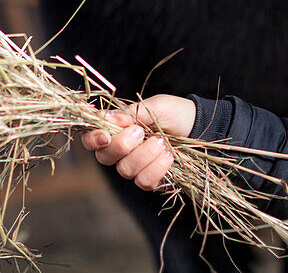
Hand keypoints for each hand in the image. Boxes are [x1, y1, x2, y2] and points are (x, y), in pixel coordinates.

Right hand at [80, 94, 195, 190]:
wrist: (197, 126)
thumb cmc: (173, 112)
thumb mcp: (153, 106)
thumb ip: (129, 113)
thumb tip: (104, 117)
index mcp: (116, 130)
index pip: (91, 139)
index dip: (93, 139)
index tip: (106, 135)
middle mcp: (120, 151)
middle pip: (105, 157)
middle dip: (123, 145)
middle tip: (141, 132)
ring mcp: (134, 167)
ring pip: (125, 169)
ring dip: (145, 154)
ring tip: (162, 141)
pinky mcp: (149, 179)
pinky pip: (144, 181)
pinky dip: (157, 167)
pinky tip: (169, 155)